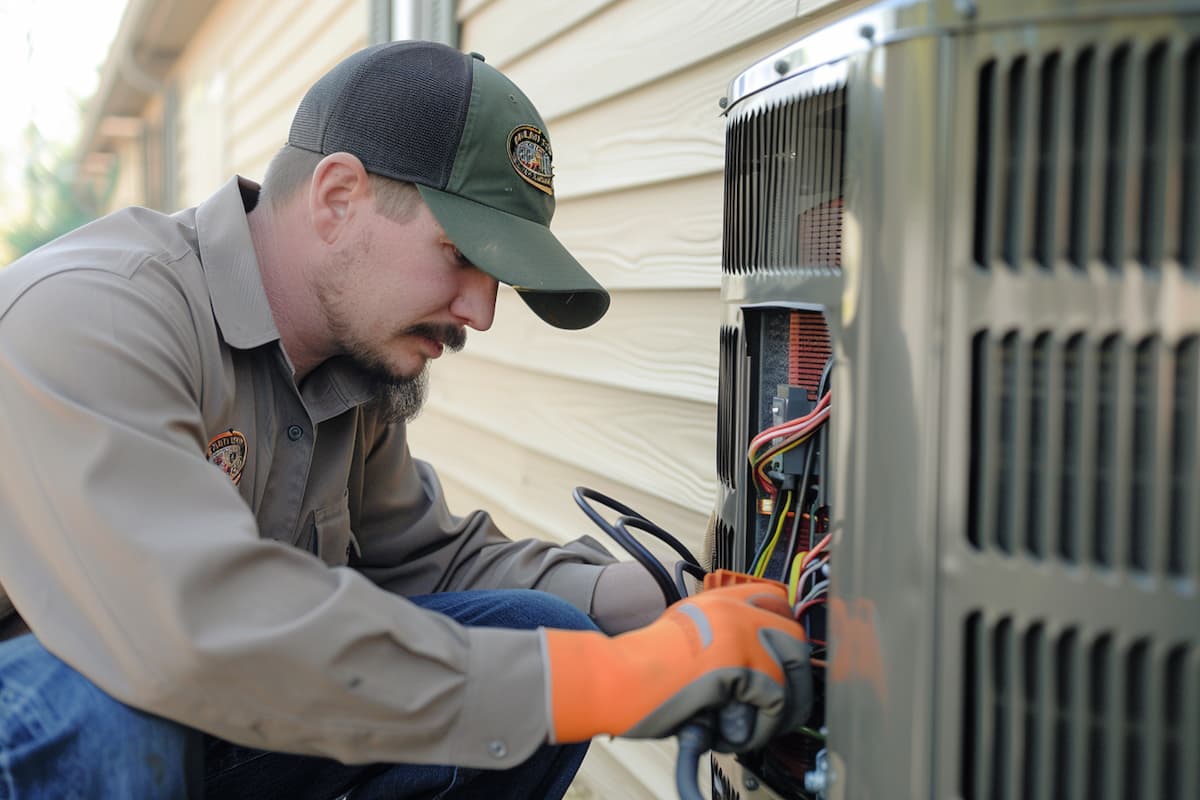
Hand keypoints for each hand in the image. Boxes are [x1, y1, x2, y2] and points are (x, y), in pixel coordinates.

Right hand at [544, 578, 811, 751]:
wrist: (619, 677)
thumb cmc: (640, 665)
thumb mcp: (683, 629)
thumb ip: (717, 634)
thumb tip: (749, 663)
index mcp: (719, 600)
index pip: (775, 597)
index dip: (785, 628)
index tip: (784, 655)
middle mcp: (735, 611)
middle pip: (795, 637)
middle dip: (794, 676)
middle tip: (777, 703)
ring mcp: (741, 637)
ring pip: (792, 674)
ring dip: (777, 708)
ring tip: (750, 724)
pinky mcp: (742, 668)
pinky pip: (775, 703)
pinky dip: (759, 725)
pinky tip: (734, 730)